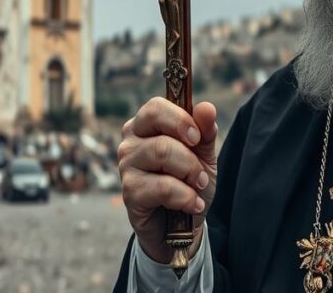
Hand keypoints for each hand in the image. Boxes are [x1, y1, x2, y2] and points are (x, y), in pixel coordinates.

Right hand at [118, 98, 218, 263]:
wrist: (182, 226)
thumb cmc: (189, 183)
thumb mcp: (204, 155)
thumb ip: (206, 131)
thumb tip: (206, 107)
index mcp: (145, 126)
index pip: (155, 107)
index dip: (181, 120)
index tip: (197, 137)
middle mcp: (130, 143)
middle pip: (161, 135)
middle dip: (190, 157)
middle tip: (200, 173)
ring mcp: (126, 167)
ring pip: (162, 155)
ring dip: (190, 176)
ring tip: (197, 188)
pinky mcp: (129, 192)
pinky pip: (162, 187)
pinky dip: (185, 197)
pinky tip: (191, 205)